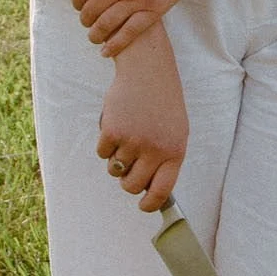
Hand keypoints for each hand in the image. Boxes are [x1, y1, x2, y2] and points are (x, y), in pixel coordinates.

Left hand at [68, 0, 212, 57]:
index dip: (76, 2)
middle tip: (86, 22)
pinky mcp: (155, 8)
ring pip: (108, 24)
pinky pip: (131, 31)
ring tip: (94, 37)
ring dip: (96, 34)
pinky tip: (107, 51)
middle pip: (92, 10)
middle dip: (85, 19)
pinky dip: (117, 44)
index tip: (79, 6)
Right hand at [95, 32, 188, 213]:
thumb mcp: (175, 131)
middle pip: (131, 185)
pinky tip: (116, 123)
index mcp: (175, 151)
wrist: (147, 70)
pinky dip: (105, 143)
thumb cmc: (162, 102)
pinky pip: (102, 152)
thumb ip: (165, 159)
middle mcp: (155, 150)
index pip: (162, 191)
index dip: (149, 203)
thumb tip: (148, 190)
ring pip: (114, 169)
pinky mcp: (112, 132)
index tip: (142, 205)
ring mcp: (133, 141)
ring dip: (115, 158)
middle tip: (127, 166)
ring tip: (125, 135)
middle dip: (126, 180)